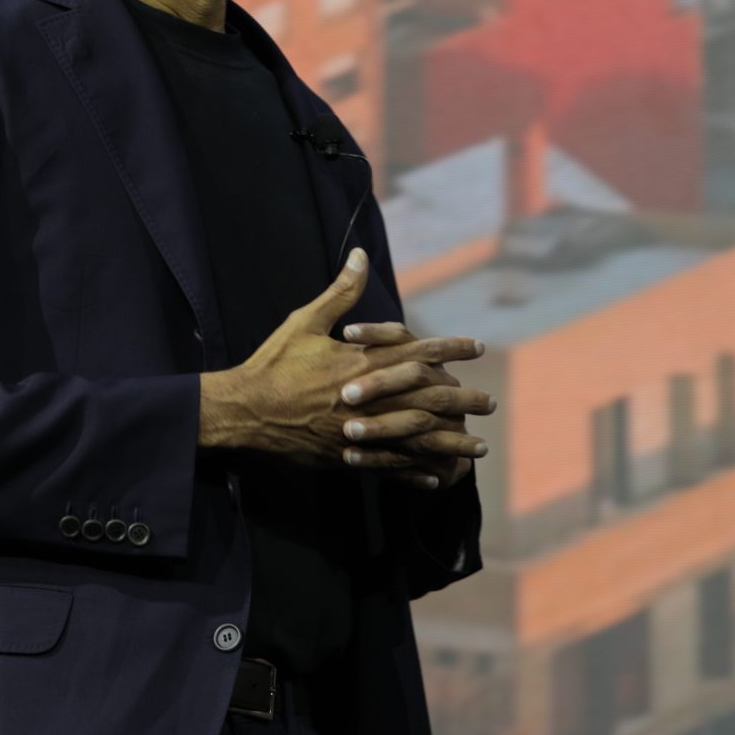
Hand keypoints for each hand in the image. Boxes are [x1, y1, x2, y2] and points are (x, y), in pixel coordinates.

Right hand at [197, 250, 483, 476]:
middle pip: (428, 400)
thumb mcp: (305, 321)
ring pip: (417, 440)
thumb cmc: (273, 363)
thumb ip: (340, 293)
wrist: (244, 411)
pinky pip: (390, 467)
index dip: (451, 349)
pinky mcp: (346, 455)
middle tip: (490, 403)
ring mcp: (360, 431)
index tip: (477, 347)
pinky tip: (436, 478)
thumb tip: (360, 256)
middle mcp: (369, 398)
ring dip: (451, 443)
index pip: (418, 353)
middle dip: (464, 402)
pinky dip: (415, 473)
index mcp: (361, 363)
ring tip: (479, 448)